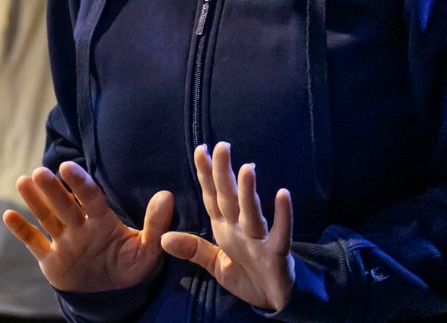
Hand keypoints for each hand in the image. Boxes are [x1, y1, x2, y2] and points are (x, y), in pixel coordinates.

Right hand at [4, 161, 174, 292]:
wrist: (110, 290)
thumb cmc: (128, 264)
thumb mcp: (147, 249)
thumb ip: (156, 225)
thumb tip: (167, 196)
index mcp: (102, 221)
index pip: (91, 199)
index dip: (80, 184)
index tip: (68, 167)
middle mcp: (79, 227)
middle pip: (64, 205)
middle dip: (53, 190)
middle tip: (40, 172)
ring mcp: (63, 241)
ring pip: (47, 218)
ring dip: (35, 201)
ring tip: (23, 181)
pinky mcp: (50, 259)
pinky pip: (34, 243)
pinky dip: (21, 231)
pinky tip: (8, 215)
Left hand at [160, 141, 295, 311]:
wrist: (274, 301)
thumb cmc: (248, 276)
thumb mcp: (215, 264)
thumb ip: (193, 249)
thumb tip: (163, 238)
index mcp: (226, 228)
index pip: (213, 197)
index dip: (206, 174)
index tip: (200, 150)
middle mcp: (242, 228)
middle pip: (230, 198)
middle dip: (224, 173)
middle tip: (222, 146)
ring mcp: (261, 239)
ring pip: (252, 212)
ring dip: (249, 192)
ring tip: (246, 168)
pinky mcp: (278, 254)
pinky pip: (281, 234)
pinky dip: (283, 216)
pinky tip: (283, 194)